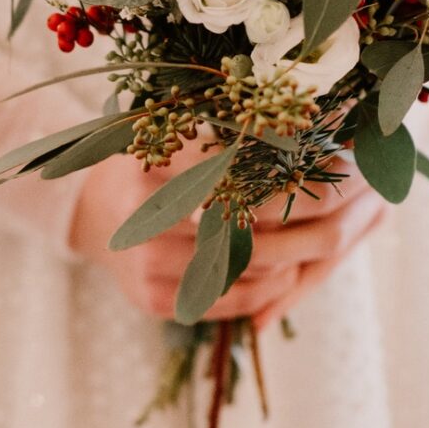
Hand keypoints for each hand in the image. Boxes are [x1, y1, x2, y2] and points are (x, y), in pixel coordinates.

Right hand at [68, 149, 385, 326]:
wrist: (92, 215)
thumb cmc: (147, 165)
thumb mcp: (172, 140)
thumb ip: (216, 139)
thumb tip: (290, 123)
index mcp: (146, 184)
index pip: (227, 191)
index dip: (279, 188)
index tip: (321, 176)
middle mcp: (141, 234)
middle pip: (239, 238)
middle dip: (294, 228)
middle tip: (337, 217)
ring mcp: (146, 275)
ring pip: (239, 273)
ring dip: (286, 262)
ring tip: (319, 243)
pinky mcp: (154, 304)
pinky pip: (225, 302)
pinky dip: (264, 290)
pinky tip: (289, 272)